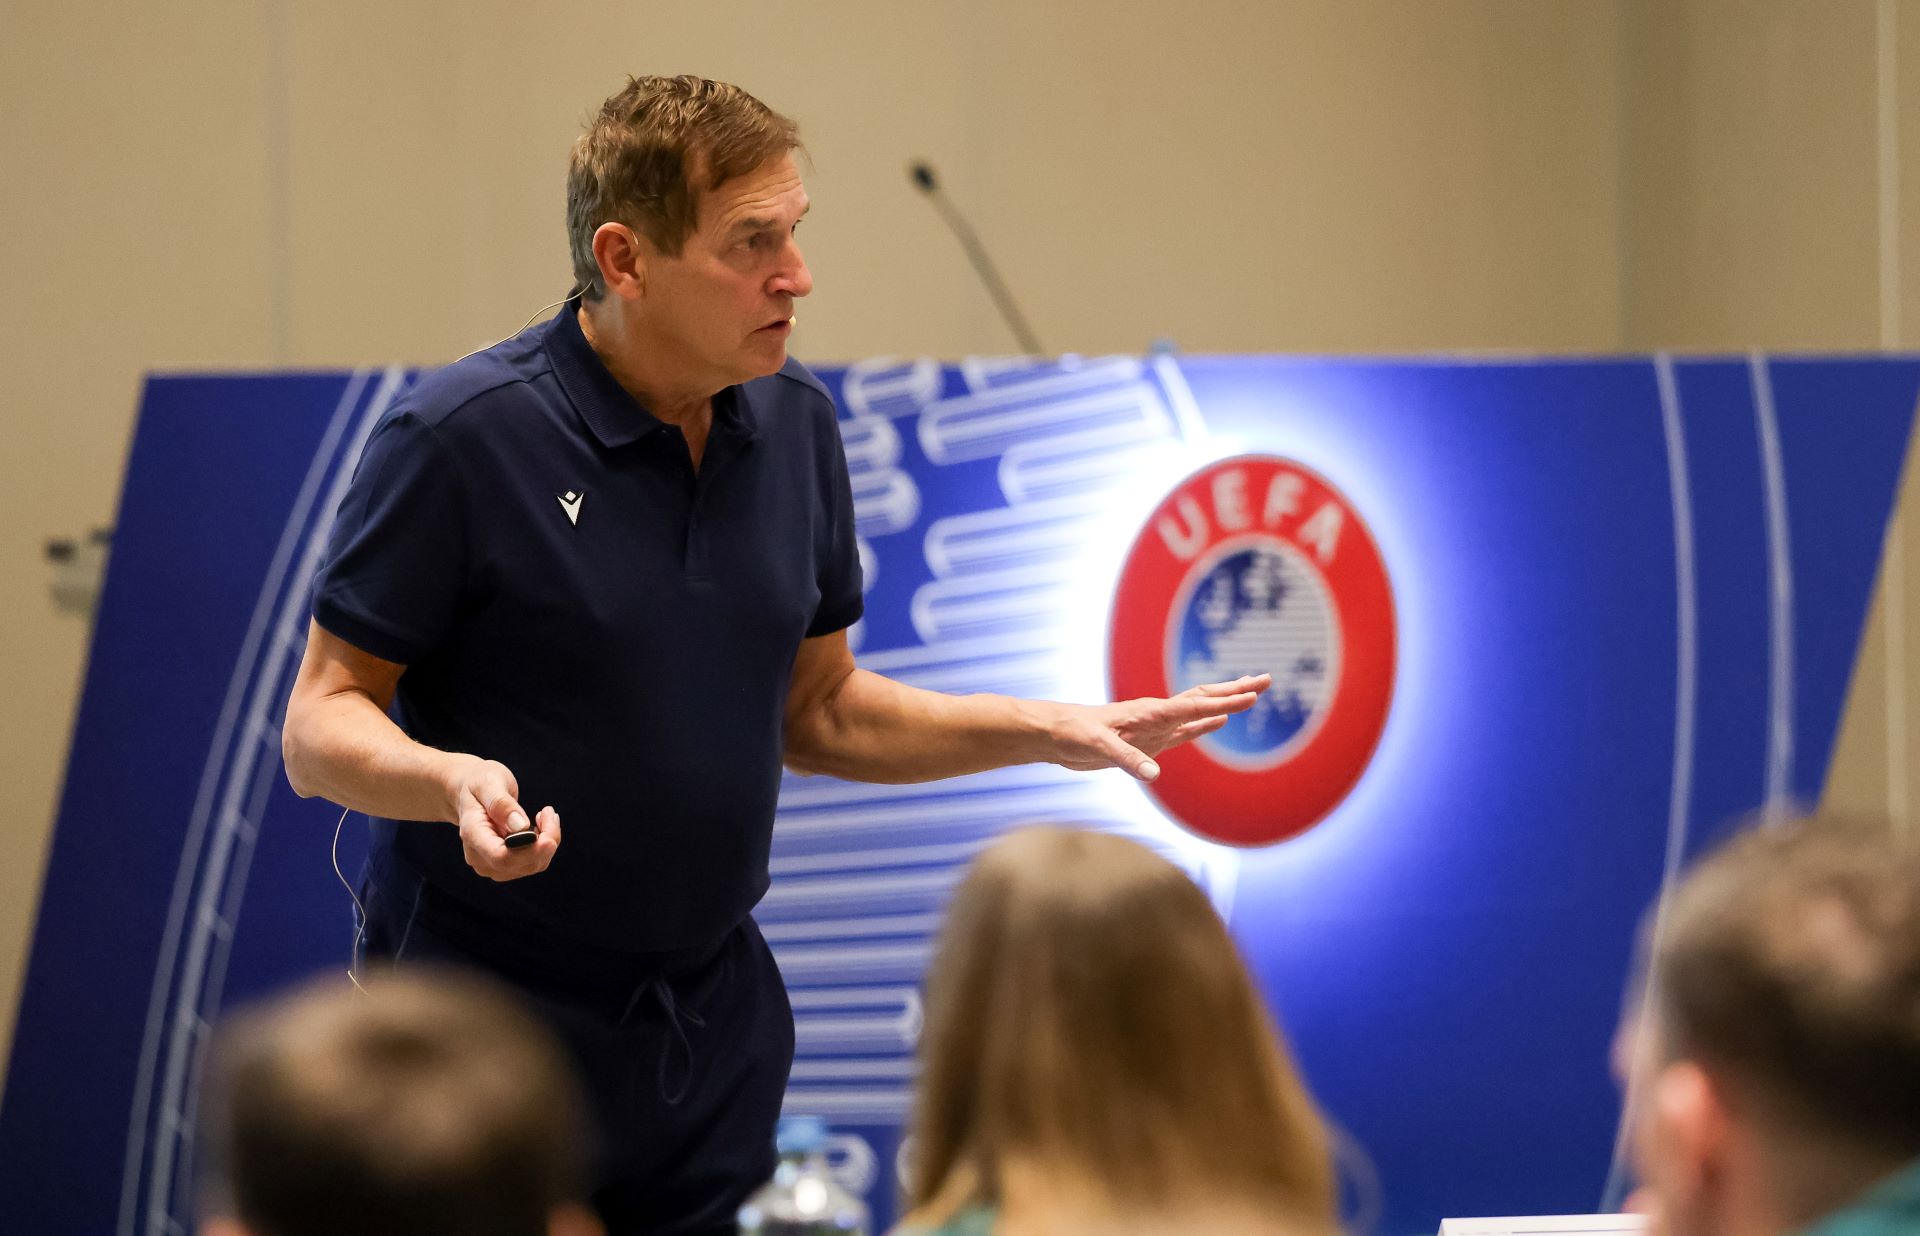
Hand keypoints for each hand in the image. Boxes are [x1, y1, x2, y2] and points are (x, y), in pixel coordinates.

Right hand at [446, 756, 560, 880]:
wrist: (470, 793)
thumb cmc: (478, 784)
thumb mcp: (488, 783)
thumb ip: (501, 804)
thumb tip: (521, 827)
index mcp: (472, 834)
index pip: (500, 857)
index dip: (529, 852)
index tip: (551, 839)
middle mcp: (479, 856)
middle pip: (519, 864)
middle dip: (545, 842)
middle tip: (549, 813)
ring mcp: (490, 864)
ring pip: (532, 865)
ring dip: (548, 842)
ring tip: (545, 815)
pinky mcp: (504, 865)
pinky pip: (533, 862)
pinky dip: (544, 846)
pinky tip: (541, 826)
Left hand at [1041, 673, 1269, 781]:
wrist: (1054, 734)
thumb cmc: (1072, 734)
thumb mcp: (1097, 747)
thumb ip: (1127, 759)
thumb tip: (1156, 776)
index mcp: (1148, 712)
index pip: (1194, 705)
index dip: (1224, 700)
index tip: (1253, 694)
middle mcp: (1157, 715)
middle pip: (1203, 699)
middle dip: (1235, 690)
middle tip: (1267, 679)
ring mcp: (1155, 727)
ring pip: (1198, 711)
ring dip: (1225, 702)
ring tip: (1251, 692)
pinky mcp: (1148, 740)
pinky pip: (1184, 730)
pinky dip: (1205, 724)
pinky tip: (1219, 721)